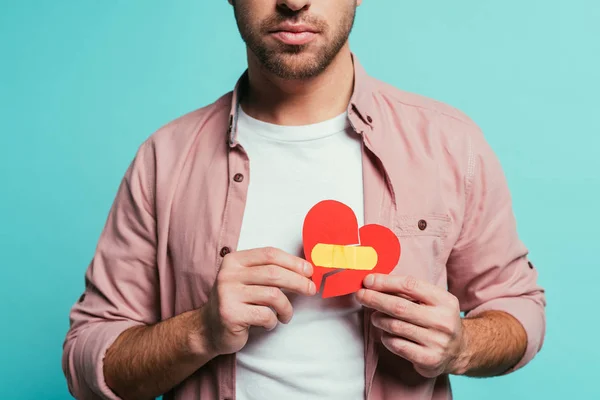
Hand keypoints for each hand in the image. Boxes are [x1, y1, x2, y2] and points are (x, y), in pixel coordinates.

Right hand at [198, 247, 315, 355]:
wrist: (209, 329)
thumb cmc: (236, 302)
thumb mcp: (247, 280)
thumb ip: (268, 271)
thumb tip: (305, 269)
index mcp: (234, 261)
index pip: (269, 254)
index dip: (293, 261)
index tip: (309, 270)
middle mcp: (229, 274)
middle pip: (274, 273)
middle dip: (298, 281)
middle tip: (311, 290)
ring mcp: (228, 294)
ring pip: (273, 295)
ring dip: (286, 307)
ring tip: (286, 315)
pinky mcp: (231, 314)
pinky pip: (265, 315)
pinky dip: (273, 321)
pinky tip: (269, 323)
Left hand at [356, 274, 465, 377]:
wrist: (459, 350)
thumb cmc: (436, 318)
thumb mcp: (432, 301)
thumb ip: (408, 292)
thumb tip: (372, 282)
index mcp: (445, 300)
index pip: (410, 285)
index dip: (385, 282)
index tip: (368, 280)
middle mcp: (442, 321)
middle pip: (399, 307)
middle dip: (375, 299)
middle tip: (360, 295)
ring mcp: (437, 342)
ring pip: (395, 326)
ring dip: (379, 319)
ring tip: (375, 317)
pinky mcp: (428, 359)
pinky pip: (397, 345)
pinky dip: (386, 338)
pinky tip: (387, 334)